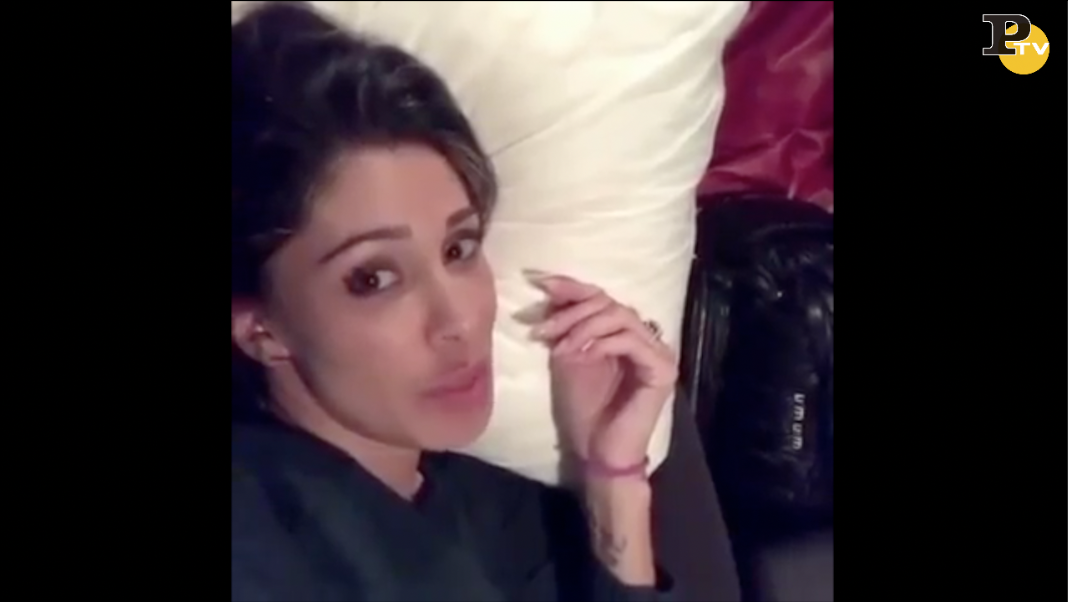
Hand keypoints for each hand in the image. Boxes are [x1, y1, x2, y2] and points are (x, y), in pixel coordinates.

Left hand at [526, 271, 677, 472]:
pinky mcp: (662, 370)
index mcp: (626, 334)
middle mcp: (647, 338)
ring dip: (583, 326)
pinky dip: (601, 343)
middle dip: (572, 312)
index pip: (602, 298)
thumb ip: (567, 328)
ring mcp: (659, 353)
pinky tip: (581, 355)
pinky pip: (630, 340)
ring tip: (560, 347)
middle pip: (610, 303)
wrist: (599, 452)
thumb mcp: (569, 358)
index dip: (573, 286)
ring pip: (620, 316)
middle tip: (543, 329)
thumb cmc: (586, 410)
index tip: (541, 282)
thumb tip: (551, 293)